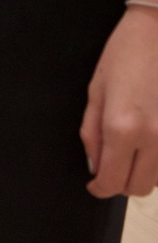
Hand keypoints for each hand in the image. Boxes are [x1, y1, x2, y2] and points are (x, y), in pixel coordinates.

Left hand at [82, 5, 157, 197]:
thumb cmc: (125, 55)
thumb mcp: (96, 91)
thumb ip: (91, 133)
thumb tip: (94, 165)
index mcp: (122, 128)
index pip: (112, 181)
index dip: (100, 188)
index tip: (95, 184)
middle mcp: (154, 138)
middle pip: (138, 188)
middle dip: (121, 183)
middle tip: (112, 165)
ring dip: (142, 172)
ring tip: (132, 149)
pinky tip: (150, 141)